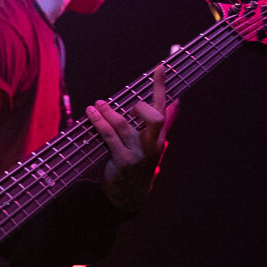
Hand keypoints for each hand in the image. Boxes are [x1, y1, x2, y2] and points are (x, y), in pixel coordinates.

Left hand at [90, 63, 178, 213]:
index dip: (161, 87)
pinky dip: (99, 122)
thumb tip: (175, 104)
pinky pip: (109, 136)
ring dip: (109, 111)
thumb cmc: (139, 167)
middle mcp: (152, 145)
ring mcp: (138, 154)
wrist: (128, 198)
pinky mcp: (123, 162)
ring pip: (124, 125)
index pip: (164, 109)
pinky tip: (92, 114)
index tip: (159, 67)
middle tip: (128, 103)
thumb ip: (163, 126)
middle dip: (141, 105)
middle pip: (154, 118)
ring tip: (97, 104)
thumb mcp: (153, 147)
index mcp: (159, 139)